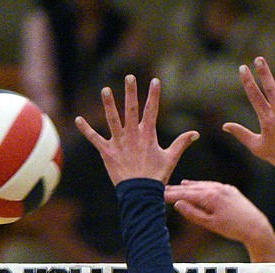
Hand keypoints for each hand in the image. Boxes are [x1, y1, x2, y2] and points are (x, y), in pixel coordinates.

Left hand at [75, 75, 198, 185]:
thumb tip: (196, 133)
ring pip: (113, 120)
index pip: (152, 110)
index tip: (155, 80)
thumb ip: (181, 143)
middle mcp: (132, 136)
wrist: (140, 194)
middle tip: (129, 77)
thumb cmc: (156, 177)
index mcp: (148, 135)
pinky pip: (94, 139)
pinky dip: (86, 129)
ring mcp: (119, 143)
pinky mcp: (107, 152)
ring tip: (105, 89)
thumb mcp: (170, 158)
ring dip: (108, 104)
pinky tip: (78, 119)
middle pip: (131, 110)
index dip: (154, 95)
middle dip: (131, 92)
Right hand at [164, 180, 274, 258]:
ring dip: (187, 186)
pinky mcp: (229, 189)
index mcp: (209, 196)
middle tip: (162, 189)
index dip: (171, 194)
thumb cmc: (232, 228)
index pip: (185, 194)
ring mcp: (223, 187)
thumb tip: (178, 204)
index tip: (159, 194)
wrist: (255, 226)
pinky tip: (195, 186)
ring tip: (176, 186)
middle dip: (177, 189)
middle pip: (191, 188)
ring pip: (201, 185)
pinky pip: (210, 185)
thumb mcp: (209, 223)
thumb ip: (192, 213)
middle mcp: (216, 188)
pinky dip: (200, 185)